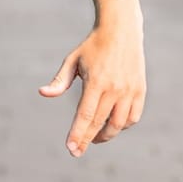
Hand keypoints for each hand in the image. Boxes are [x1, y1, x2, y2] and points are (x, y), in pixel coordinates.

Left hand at [39, 24, 145, 156]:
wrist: (121, 31)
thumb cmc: (92, 46)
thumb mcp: (73, 60)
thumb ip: (60, 80)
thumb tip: (43, 93)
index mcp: (96, 82)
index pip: (85, 115)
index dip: (78, 134)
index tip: (70, 148)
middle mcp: (115, 89)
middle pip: (100, 123)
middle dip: (87, 140)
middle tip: (76, 150)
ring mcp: (130, 91)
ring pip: (118, 124)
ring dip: (105, 135)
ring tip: (93, 138)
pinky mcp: (140, 91)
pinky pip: (132, 117)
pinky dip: (122, 126)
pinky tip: (111, 126)